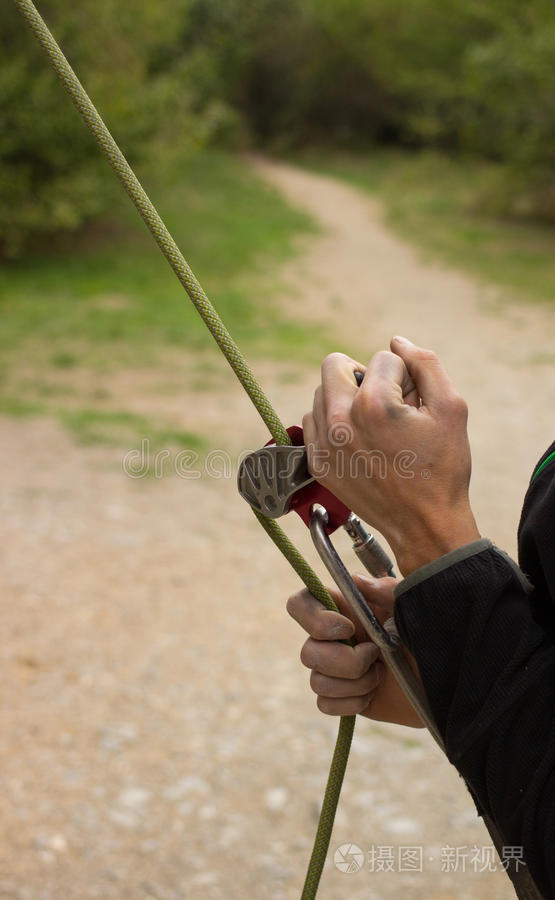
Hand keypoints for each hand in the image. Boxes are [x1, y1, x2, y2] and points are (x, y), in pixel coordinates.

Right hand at [287, 573, 424, 727]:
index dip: (313, 618)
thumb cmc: (430, 635)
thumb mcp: (411, 607)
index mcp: (344, 609)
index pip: (300, 604)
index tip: (347, 628)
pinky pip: (325, 704)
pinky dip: (352, 702)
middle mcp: (332, 638)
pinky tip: (373, 694)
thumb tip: (356, 580)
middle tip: (376, 655)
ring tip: (381, 676)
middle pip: (307, 652)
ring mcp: (335, 670)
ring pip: (316, 682)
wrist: (445, 681)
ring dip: (355, 683)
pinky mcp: (341, 697)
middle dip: (345, 661)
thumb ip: (386, 590)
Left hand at [302, 337, 479, 574]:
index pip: (382, 359)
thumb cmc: (442, 468)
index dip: (404, 375)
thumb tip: (397, 341)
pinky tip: (358, 439)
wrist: (424, 525)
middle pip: (334, 364)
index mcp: (373, 404)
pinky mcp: (317, 462)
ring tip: (375, 425)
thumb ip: (425, 364)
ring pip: (322, 392)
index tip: (413, 402)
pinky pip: (313, 420)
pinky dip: (333, 421)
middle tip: (385, 400)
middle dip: (363, 374)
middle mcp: (340, 420)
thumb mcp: (451, 408)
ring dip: (346, 398)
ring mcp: (324, 443)